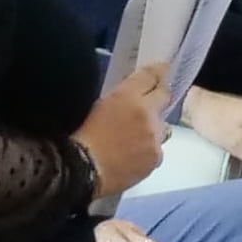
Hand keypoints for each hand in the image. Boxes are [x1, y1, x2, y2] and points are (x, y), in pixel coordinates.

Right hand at [76, 71, 170, 199]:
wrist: (79, 171)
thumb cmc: (77, 137)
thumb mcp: (93, 107)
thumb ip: (117, 100)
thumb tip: (128, 98)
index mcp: (127, 97)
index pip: (150, 76)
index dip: (157, 72)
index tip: (162, 70)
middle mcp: (147, 114)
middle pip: (164, 97)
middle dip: (158, 97)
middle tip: (151, 102)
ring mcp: (154, 137)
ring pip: (162, 127)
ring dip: (153, 128)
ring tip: (136, 138)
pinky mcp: (156, 158)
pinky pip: (156, 150)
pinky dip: (148, 151)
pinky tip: (132, 157)